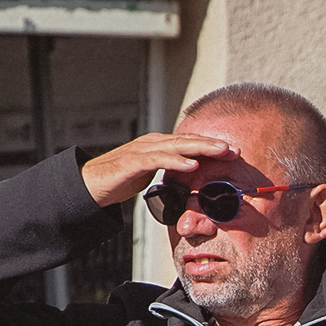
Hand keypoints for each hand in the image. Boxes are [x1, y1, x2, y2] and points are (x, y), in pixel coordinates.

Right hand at [80, 132, 237, 206]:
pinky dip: (176, 161)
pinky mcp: (132, 162)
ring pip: (176, 146)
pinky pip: (157, 160)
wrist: (90, 184)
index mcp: (159, 146)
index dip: (212, 146)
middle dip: (212, 144)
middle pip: (187, 141)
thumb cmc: (122, 179)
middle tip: (234, 150)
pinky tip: (191, 165)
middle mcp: (152, 144)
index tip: (234, 152)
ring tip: (220, 152)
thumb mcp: (152, 175)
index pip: (190, 144)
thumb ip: (170, 174)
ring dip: (200, 148)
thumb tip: (190, 180)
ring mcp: (141, 151)